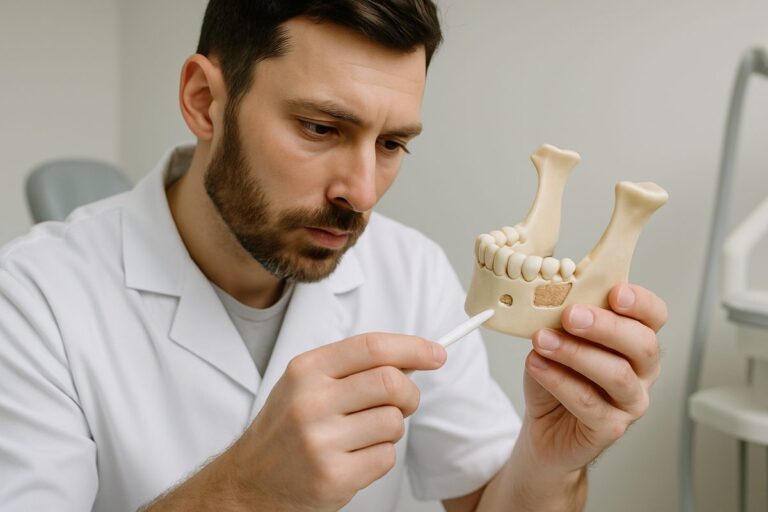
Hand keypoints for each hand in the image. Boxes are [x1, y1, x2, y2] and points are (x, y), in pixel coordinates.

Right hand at [222, 333, 446, 510]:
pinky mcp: (333, 476)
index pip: (372, 347)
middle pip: (391, 382)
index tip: (436, 353)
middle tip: (403, 402)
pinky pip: (386, 457)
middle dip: (409, 393)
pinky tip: (355, 457)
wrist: (250, 481)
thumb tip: (412, 358)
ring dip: (391, 429)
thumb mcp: (307, 384)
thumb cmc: (286, 428)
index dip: (412, 347)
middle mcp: (310, 402)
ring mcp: (320, 441)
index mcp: (306, 370)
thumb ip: (353, 368)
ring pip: (393, 422)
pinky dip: (380, 456)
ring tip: (365, 434)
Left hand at [520, 284, 666, 475]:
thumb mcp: (558, 337)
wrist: (543, 426)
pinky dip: (559, 380)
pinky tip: (537, 364)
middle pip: (643, 344)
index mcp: (635, 340)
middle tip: (570, 315)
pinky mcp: (611, 428)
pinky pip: (589, 403)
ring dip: (576, 353)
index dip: (641, 302)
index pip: (654, 316)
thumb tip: (556, 294)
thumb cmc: (556, 375)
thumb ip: (566, 319)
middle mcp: (642, 371)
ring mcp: (631, 402)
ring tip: (542, 340)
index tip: (615, 292)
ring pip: (617, 375)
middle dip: (606, 326)